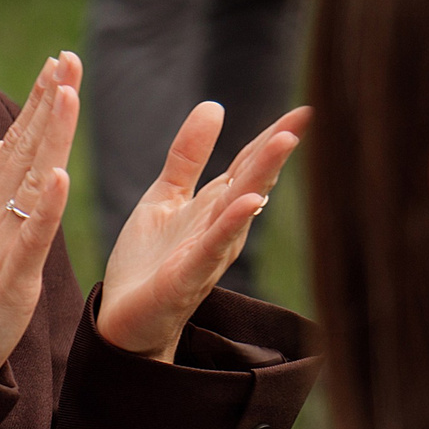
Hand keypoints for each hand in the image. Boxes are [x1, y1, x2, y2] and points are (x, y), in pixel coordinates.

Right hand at [0, 55, 79, 379]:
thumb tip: (1, 141)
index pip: (15, 142)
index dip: (36, 102)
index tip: (55, 63)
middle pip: (24, 148)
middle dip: (46, 102)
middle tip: (65, 58)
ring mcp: (0, 243)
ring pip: (31, 181)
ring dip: (50, 137)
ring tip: (67, 95)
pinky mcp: (12, 277)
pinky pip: (32, 237)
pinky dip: (48, 207)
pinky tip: (62, 178)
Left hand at [95, 103, 307, 362]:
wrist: (122, 323)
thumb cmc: (148, 263)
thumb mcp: (165, 196)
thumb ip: (188, 155)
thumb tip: (214, 104)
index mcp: (215, 206)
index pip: (249, 163)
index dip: (274, 134)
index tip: (306, 109)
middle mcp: (221, 226)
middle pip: (253, 179)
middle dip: (277, 148)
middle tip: (306, 116)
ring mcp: (209, 252)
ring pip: (240, 207)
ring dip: (263, 174)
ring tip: (284, 141)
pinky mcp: (187, 276)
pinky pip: (213, 246)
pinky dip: (233, 223)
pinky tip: (250, 202)